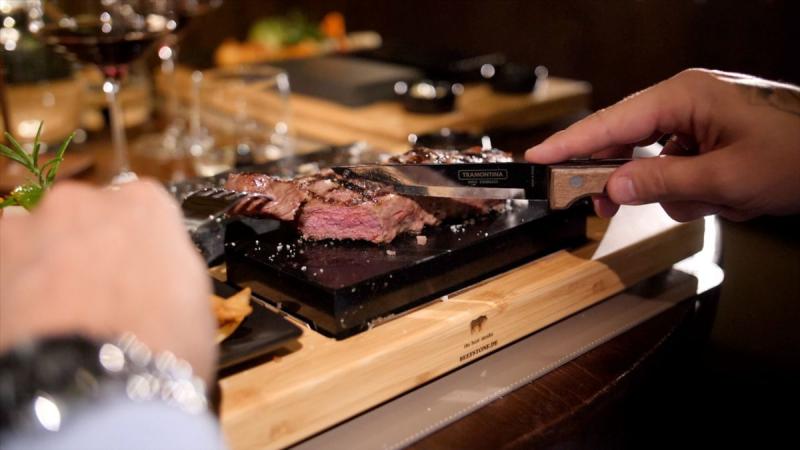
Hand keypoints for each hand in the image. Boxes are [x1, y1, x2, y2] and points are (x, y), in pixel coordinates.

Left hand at [0, 181, 215, 383]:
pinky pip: (6, 258)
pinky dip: (13, 280)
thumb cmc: (165, 342)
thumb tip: (156, 273)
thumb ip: (169, 267)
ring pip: (39, 232)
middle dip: (89, 245)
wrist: (97, 382)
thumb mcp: (194, 299)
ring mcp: (35, 222)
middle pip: (87, 214)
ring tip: (56, 309)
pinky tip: (29, 316)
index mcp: (148, 204)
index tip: (140, 272)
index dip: (140, 243)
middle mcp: (88, 199)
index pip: (143, 207)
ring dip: (47, 257)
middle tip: (97, 293)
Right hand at [525, 69, 799, 220]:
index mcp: (684, 95)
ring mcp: (699, 117)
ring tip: (703, 201)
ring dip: (669, 188)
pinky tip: (719, 196)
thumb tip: (614, 186)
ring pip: (652, 158)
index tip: (537, 158)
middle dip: (615, 174)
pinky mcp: (709, 136)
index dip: (570, 143)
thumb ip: (662, 182)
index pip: (611, 121)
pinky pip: (676, 165)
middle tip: (595, 203)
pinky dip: (689, 188)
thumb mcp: (725, 177)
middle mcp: (686, 99)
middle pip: (625, 137)